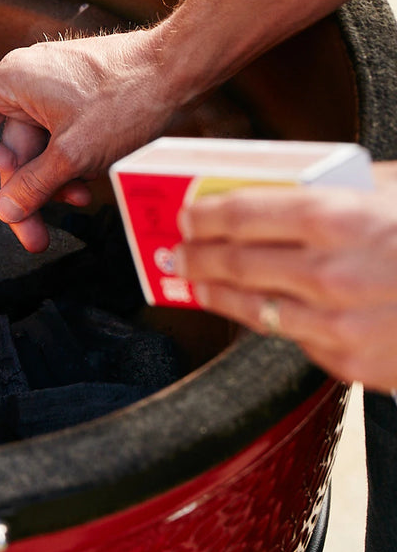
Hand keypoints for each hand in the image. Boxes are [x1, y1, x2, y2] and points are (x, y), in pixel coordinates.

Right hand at [0, 29, 182, 251]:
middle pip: (10, 146)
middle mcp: (28, 80)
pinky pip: (61, 136)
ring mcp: (55, 87)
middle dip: (28, 189)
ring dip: (55, 179)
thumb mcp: (73, 154)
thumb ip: (34, 186)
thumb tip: (6, 211)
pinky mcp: (80, 96)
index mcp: (12, 81)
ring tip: (82, 199)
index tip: (12, 174)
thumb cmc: (127, 98)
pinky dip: (72, 161)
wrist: (182, 67)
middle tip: (37, 235)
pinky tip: (93, 179)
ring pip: (40, 146)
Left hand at [176, 163, 396, 391]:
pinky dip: (264, 317)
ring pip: (250, 306)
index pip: (243, 213)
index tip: (184, 214)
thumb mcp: (388, 190)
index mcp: (339, 218)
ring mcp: (338, 323)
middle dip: (197, 254)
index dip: (204, 214)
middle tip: (176, 249)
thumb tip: (261, 191)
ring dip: (214, 291)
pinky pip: (290, 335)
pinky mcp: (350, 362)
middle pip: (236, 262)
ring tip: (194, 280)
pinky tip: (248, 305)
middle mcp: (331, 273)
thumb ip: (328, 192)